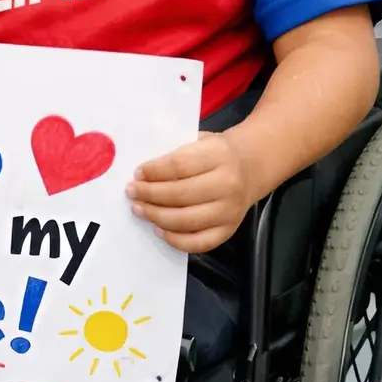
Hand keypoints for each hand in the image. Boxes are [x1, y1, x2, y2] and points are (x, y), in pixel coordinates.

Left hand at [128, 130, 255, 252]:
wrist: (249, 166)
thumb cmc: (215, 151)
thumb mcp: (198, 140)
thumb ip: (175, 152)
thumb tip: (143, 171)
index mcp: (217, 157)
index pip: (179, 166)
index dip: (155, 171)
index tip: (137, 173)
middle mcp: (227, 186)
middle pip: (181, 194)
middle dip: (150, 195)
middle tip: (131, 192)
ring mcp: (230, 211)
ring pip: (189, 220)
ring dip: (158, 217)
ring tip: (139, 209)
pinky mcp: (230, 230)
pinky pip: (202, 242)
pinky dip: (178, 240)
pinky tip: (159, 230)